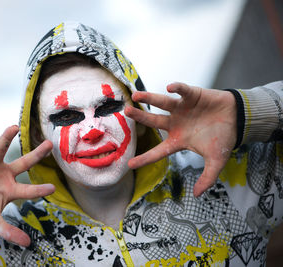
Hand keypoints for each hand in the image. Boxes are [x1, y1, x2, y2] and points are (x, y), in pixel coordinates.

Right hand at [0, 118, 54, 245]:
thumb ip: (9, 232)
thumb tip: (28, 244)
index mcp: (11, 189)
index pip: (29, 189)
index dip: (39, 189)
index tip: (52, 187)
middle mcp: (4, 173)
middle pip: (24, 162)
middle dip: (37, 154)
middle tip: (49, 144)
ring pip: (1, 148)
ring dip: (7, 137)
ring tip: (15, 127)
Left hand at [125, 82, 236, 196]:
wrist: (238, 119)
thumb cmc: (224, 138)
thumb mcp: (217, 161)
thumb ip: (207, 178)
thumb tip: (197, 195)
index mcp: (178, 140)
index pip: (158, 151)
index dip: (145, 158)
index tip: (130, 165)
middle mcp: (175, 124)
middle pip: (153, 121)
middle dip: (140, 117)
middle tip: (126, 112)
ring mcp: (181, 109)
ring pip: (162, 103)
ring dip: (149, 98)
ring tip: (136, 95)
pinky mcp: (191, 95)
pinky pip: (182, 91)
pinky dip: (177, 88)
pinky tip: (169, 87)